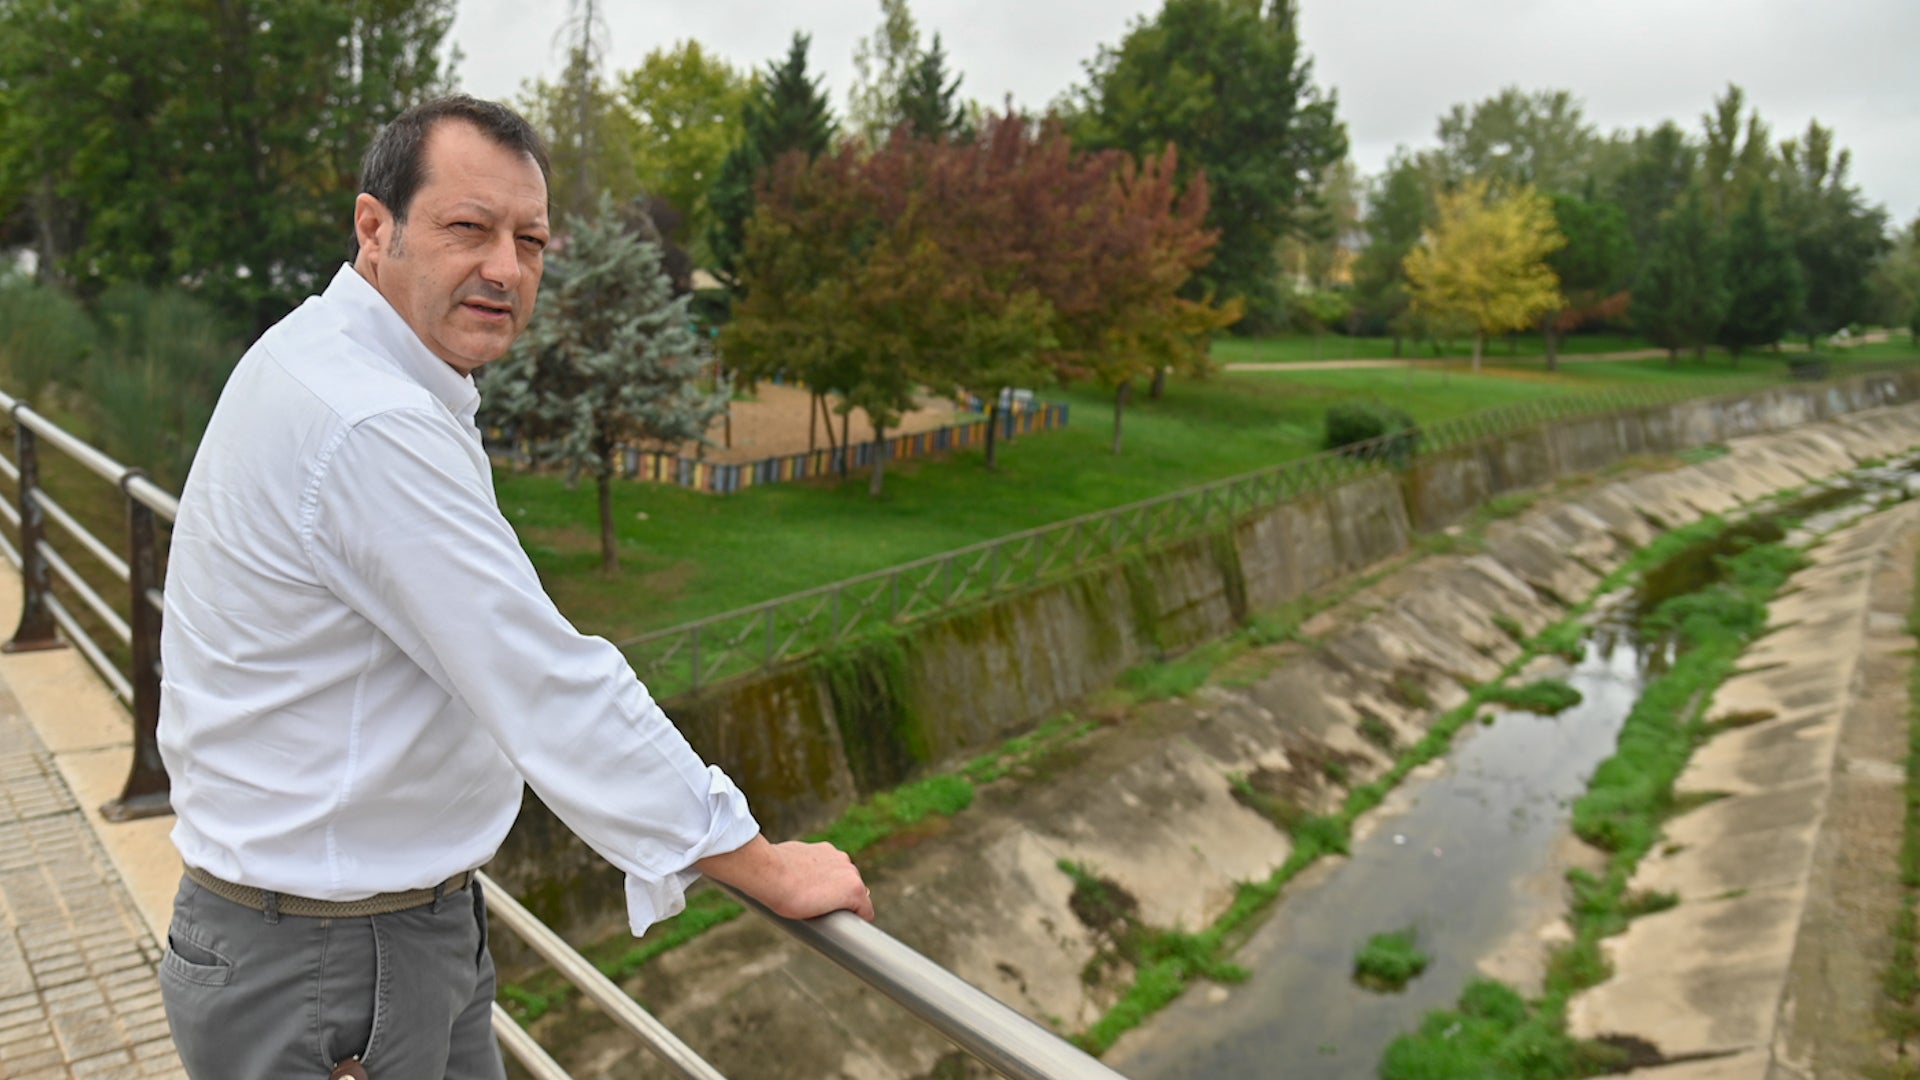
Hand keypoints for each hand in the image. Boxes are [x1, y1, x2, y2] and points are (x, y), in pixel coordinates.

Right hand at [695, 835, 873, 920]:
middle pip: (848, 886)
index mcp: (824, 852)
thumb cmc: (768, 869)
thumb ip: (785, 868)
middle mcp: (842, 860)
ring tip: (833, 928)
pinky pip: (865, 911)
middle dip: (838, 900)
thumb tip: (762, 875)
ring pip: (856, 898)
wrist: (771, 872)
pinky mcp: (854, 891)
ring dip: (846, 910)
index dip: (829, 891)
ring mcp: (850, 875)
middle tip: (822, 917)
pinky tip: (852, 935)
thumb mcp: (778, 862)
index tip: (820, 902)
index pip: (835, 874)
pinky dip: (859, 921)